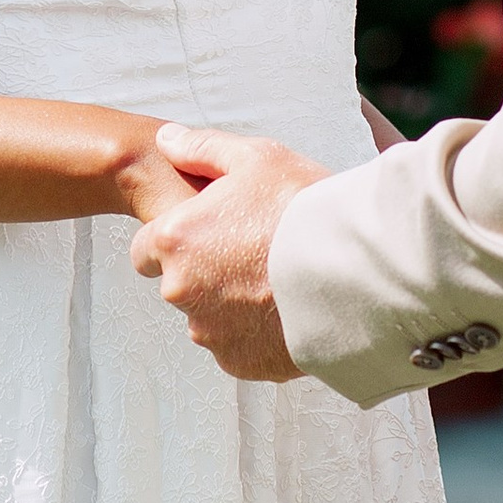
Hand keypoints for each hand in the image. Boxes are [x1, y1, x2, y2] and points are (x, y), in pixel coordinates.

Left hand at [131, 126, 326, 379]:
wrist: (357, 270)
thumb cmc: (304, 207)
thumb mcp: (256, 158)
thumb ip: (201, 149)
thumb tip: (166, 140)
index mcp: (173, 240)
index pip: (145, 251)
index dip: (177, 241)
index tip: (211, 236)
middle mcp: (181, 291)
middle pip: (180, 285)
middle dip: (206, 273)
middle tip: (254, 254)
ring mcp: (210, 332)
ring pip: (209, 318)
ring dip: (231, 305)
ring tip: (277, 282)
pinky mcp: (241, 362)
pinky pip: (239, 348)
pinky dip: (256, 334)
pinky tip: (288, 310)